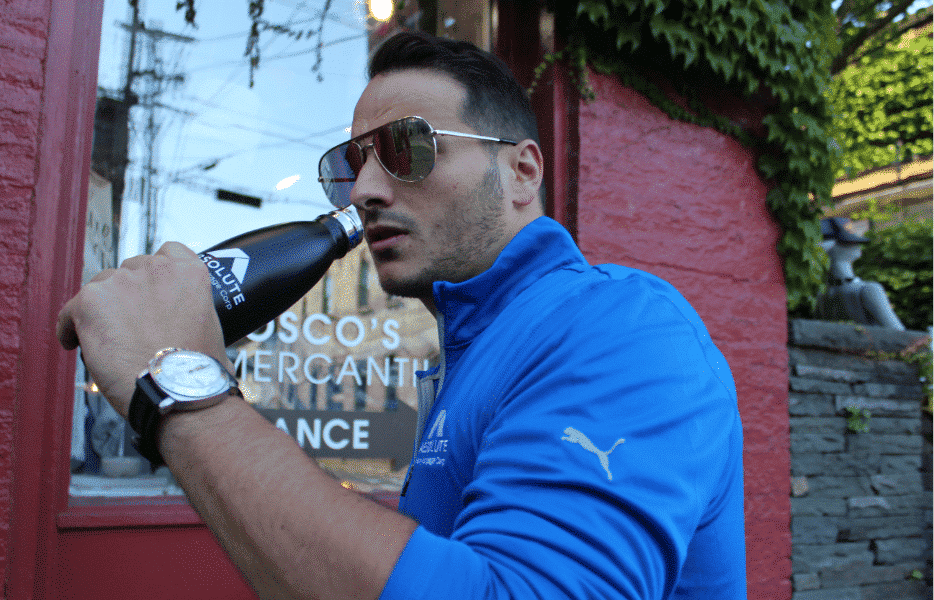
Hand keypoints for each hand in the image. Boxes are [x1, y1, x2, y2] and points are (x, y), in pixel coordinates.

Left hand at [57, 242, 228, 417]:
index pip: (167, 253)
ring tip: (106, 341)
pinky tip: (77, 344)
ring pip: (99, 290)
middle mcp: (154, 268)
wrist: (178, 391)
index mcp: (188, 271)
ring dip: (101, 311)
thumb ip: (189, 308)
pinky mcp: (90, 302)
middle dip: (128, 296)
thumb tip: (174, 322)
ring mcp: (120, 282)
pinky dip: (70, 328)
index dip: (155, 276)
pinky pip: (69, 312)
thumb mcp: (208, 324)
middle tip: (129, 327)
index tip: (151, 294)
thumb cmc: (197, 371)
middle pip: (129, 271)